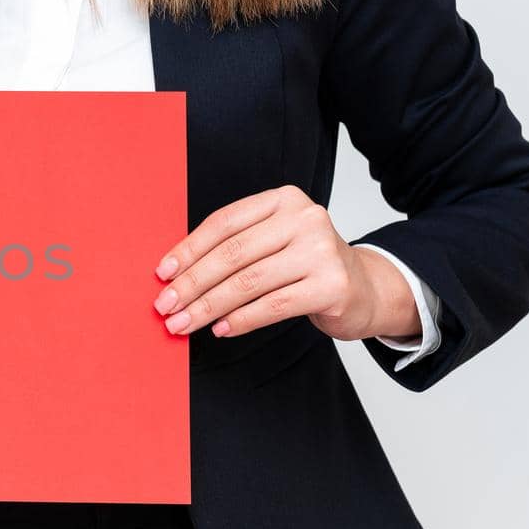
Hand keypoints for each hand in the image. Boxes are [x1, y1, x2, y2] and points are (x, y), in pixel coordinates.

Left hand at [151, 185, 420, 341]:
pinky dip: (241, 320)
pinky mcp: (332, 287)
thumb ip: (234, 247)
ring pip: (248, 282)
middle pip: (232, 254)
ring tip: (184, 324)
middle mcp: (305, 219)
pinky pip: (273, 306)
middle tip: (166, 306)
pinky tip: (221, 329)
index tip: (163, 274)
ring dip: (209, 307)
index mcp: (283, 200)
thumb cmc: (307, 264)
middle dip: (192, 283)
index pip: (224, 223)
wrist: (365, 288)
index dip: (189, 249)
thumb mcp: (274, 241)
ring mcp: (321, 252)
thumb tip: (175, 274)